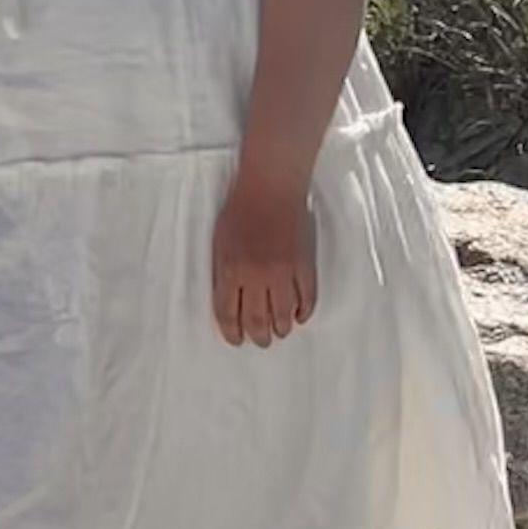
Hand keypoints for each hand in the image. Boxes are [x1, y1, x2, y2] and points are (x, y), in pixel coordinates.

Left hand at [212, 173, 316, 346]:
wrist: (271, 187)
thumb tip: (228, 302)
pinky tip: (300, 317)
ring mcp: (283, 272)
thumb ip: (223, 274)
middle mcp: (256, 276)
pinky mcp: (304, 265)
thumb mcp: (220, 243)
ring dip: (281, 328)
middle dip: (258, 337)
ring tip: (280, 331)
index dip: (232, 333)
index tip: (236, 340)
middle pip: (257, 321)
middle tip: (261, 341)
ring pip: (284, 315)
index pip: (228, 314)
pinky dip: (304, 312)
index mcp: (231, 270)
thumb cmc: (240, 210)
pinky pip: (308, 298)